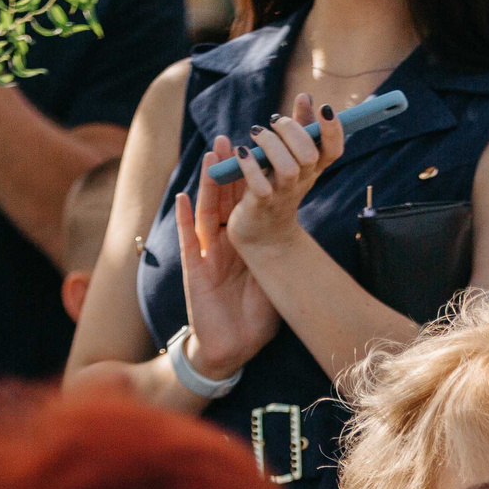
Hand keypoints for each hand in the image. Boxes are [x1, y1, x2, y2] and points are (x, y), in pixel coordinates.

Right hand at [176, 140, 281, 380]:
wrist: (233, 349)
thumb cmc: (255, 319)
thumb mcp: (274, 281)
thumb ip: (282, 257)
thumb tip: (307, 238)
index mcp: (244, 244)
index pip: (243, 203)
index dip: (246, 177)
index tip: (253, 151)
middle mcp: (223, 243)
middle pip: (222, 199)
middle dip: (224, 169)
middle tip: (226, 138)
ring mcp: (207, 254)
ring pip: (205, 212)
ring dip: (206, 184)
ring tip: (209, 157)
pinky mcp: (194, 270)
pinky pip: (187, 241)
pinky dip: (183, 219)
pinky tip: (182, 198)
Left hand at [223, 92, 346, 254]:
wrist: (262, 233)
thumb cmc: (276, 187)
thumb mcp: (291, 156)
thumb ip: (299, 126)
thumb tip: (305, 97)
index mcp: (312, 168)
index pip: (334, 150)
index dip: (334, 130)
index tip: (326, 109)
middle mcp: (301, 181)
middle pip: (309, 155)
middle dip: (291, 131)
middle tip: (273, 121)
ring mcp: (282, 193)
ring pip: (288, 168)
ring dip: (270, 144)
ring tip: (256, 135)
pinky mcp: (260, 204)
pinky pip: (260, 186)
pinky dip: (249, 166)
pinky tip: (241, 153)